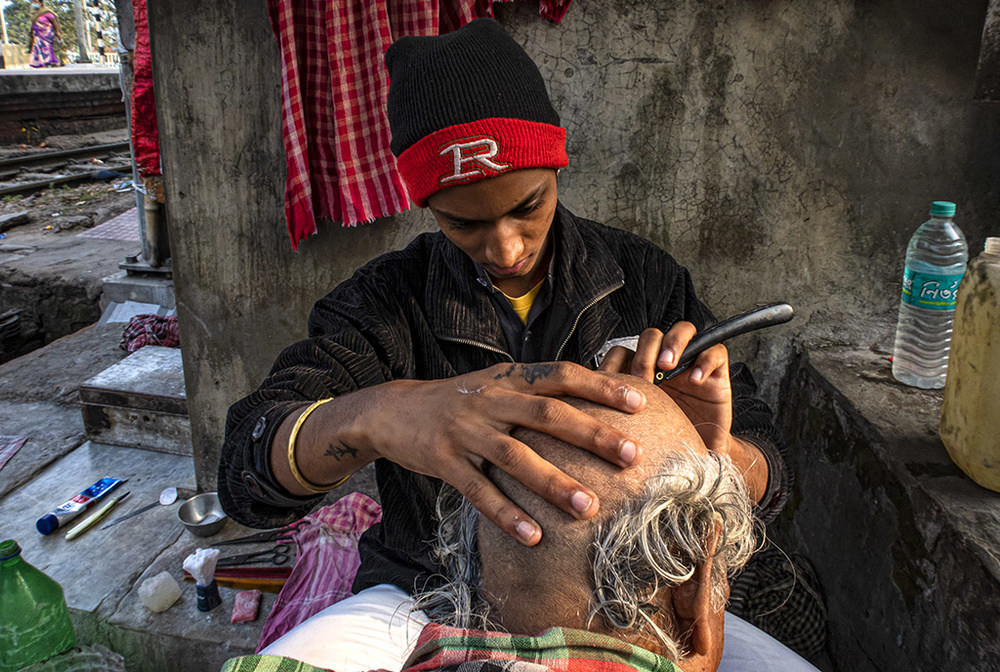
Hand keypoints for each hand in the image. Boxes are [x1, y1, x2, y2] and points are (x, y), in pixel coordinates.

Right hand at [351, 362, 646, 545]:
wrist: (393, 410)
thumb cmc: (459, 400)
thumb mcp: (495, 383)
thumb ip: (536, 390)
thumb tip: (594, 399)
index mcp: (509, 379)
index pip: (561, 375)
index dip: (600, 387)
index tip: (640, 402)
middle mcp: (490, 401)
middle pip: (548, 414)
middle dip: (592, 434)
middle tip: (631, 455)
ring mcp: (466, 432)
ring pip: (516, 457)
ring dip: (554, 483)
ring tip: (589, 507)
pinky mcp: (444, 462)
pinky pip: (478, 492)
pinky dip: (506, 515)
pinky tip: (533, 536)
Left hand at [598, 322, 733, 453]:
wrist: (699, 458)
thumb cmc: (665, 441)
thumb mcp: (638, 424)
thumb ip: (618, 407)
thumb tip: (586, 401)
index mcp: (641, 373)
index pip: (627, 347)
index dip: (622, 359)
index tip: (620, 385)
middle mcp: (665, 364)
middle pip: (652, 336)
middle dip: (645, 352)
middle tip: (644, 377)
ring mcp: (691, 364)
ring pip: (685, 331)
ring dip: (673, 343)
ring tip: (668, 365)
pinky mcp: (716, 374)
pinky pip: (715, 353)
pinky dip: (704, 361)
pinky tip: (695, 380)